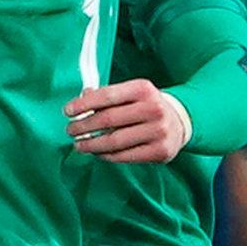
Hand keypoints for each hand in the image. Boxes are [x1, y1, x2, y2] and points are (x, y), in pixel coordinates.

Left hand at [66, 79, 192, 164]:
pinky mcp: (160, 151)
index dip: (83, 104)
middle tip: (70, 130)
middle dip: (83, 126)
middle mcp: (154, 109)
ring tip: (78, 144)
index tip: (67, 111)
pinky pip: (124, 156)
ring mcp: (159, 131)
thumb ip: (106, 96)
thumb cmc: (146, 106)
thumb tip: (80, 100)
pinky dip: (106, 155)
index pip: (106, 96)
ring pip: (114, 141)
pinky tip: (97, 152)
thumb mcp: (131, 93)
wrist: (179, 121)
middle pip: (107, 120)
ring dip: (90, 145)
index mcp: (143, 89)